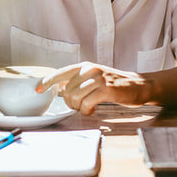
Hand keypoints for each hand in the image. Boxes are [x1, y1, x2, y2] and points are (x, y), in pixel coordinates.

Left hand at [36, 62, 150, 114]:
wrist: (138, 85)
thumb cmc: (115, 84)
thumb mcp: (95, 77)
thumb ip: (79, 80)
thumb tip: (60, 89)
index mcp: (86, 66)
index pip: (61, 72)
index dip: (47, 82)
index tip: (37, 90)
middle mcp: (91, 69)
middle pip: (67, 91)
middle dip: (70, 103)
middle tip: (81, 105)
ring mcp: (99, 79)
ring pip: (75, 98)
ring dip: (79, 107)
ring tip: (87, 107)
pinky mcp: (107, 89)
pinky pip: (87, 104)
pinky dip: (87, 111)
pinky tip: (93, 110)